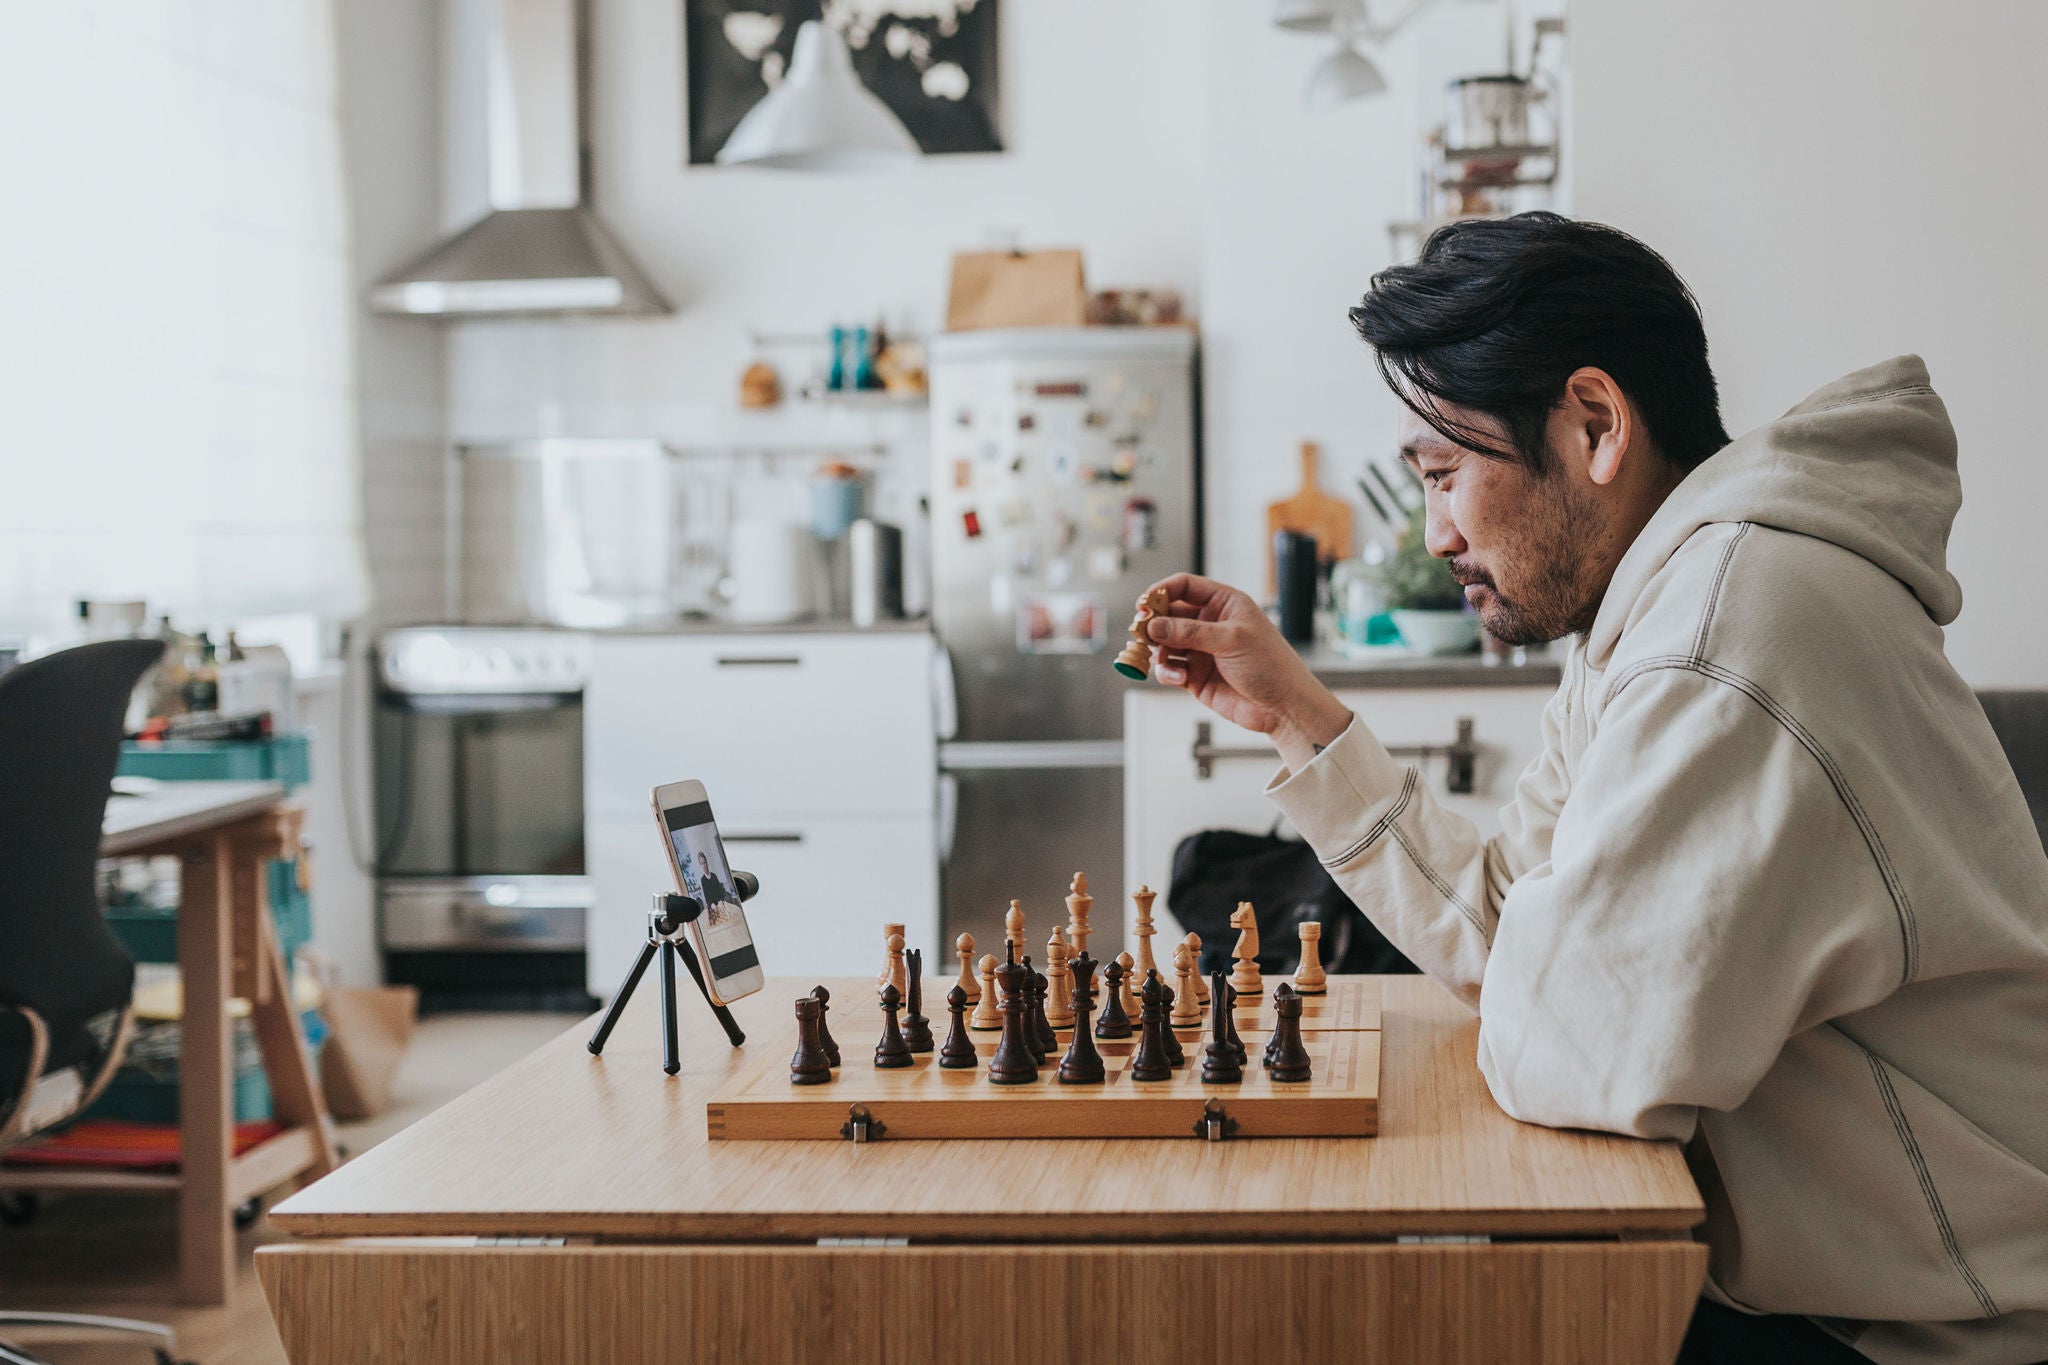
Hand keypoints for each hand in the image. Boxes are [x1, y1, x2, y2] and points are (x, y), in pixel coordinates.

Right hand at [1140, 573, 1351, 766]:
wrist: (1283, 707)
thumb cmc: (1270, 665)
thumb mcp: (1231, 639)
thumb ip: (1190, 631)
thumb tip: (1154, 625)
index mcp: (1224, 603)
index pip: (1184, 586)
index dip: (1161, 591)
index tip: (1144, 604)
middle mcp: (1210, 624)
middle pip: (1168, 614)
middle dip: (1153, 623)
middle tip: (1141, 632)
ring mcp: (1201, 650)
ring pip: (1164, 643)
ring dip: (1157, 650)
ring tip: (1162, 658)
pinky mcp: (1195, 676)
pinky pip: (1169, 669)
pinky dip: (1167, 672)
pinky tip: (1178, 677)